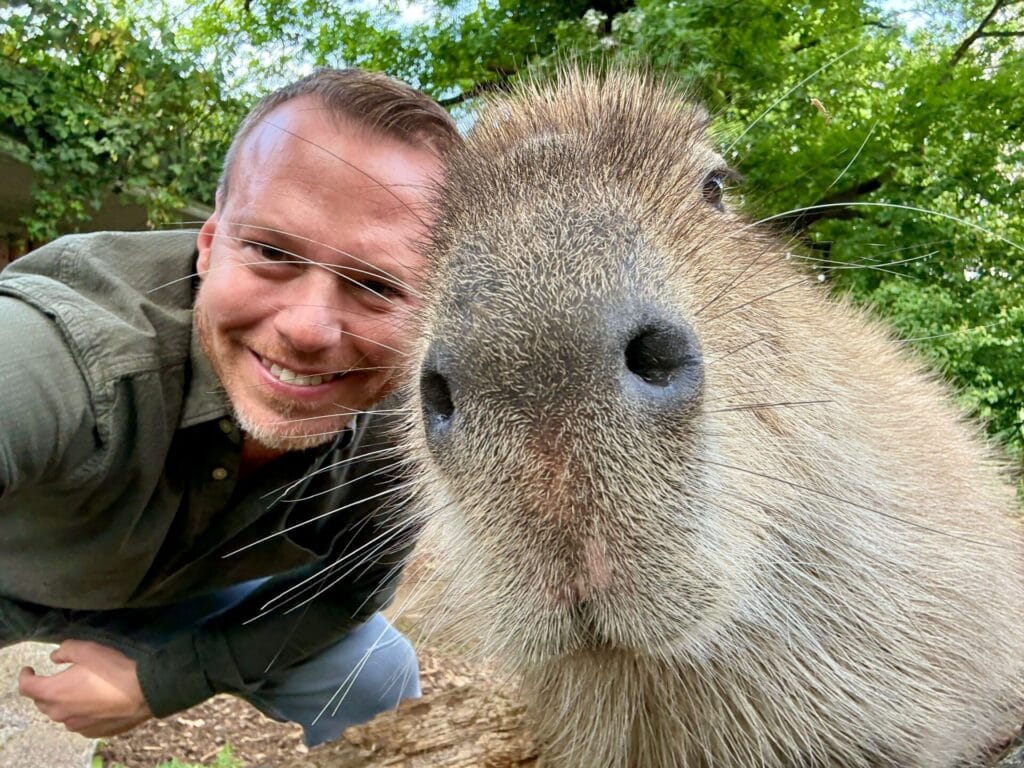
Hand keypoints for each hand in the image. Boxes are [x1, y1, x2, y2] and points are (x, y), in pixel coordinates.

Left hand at [17, 639, 152, 736]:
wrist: (143, 692)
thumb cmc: (113, 669)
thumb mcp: (88, 649)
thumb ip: (66, 650)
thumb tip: (55, 657)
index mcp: (53, 692)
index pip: (27, 687)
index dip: (25, 676)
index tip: (30, 669)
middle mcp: (60, 712)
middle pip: (42, 703)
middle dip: (44, 690)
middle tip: (55, 679)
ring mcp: (76, 725)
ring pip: (60, 714)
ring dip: (62, 703)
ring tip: (76, 691)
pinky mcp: (93, 732)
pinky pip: (79, 722)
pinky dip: (80, 713)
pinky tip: (93, 704)